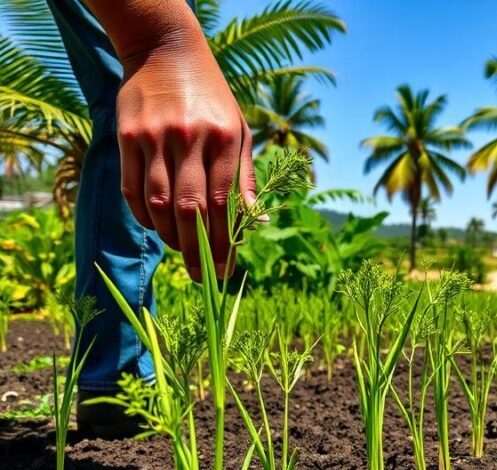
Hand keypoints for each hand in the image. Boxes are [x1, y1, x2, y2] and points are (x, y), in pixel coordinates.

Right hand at [115, 29, 255, 281]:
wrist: (165, 52)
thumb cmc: (212, 99)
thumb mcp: (240, 131)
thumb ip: (245, 176)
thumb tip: (255, 221)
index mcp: (225, 139)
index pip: (224, 204)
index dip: (225, 242)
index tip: (227, 269)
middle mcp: (190, 139)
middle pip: (191, 210)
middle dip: (198, 251)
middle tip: (205, 277)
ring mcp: (156, 138)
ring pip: (160, 204)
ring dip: (171, 237)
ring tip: (183, 253)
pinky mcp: (127, 137)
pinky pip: (133, 189)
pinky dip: (145, 216)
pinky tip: (158, 228)